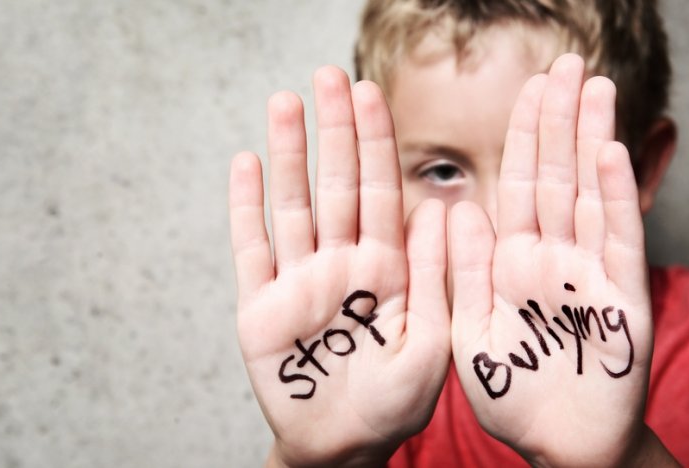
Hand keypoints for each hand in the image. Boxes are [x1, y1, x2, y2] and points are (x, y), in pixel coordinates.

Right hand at [229, 66, 449, 466]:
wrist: (344, 445)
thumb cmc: (395, 402)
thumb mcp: (432, 341)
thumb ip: (434, 274)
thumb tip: (441, 207)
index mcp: (387, 269)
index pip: (380, 192)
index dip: (375, 143)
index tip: (371, 93)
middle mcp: (342, 264)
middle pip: (335, 185)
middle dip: (333, 131)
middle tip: (328, 76)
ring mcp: (299, 281)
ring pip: (293, 205)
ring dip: (289, 155)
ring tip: (286, 103)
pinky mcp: (260, 305)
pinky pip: (252, 248)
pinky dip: (247, 207)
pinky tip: (247, 164)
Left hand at [450, 54, 672, 465]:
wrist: (559, 446)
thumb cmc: (510, 393)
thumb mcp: (469, 330)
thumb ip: (465, 269)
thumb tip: (456, 206)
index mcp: (510, 263)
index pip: (516, 186)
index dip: (523, 137)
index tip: (529, 89)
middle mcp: (550, 259)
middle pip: (555, 178)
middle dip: (559, 122)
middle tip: (567, 65)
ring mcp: (587, 275)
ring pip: (589, 196)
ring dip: (590, 143)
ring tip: (594, 89)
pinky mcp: (621, 302)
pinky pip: (616, 243)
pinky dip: (615, 200)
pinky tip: (608, 154)